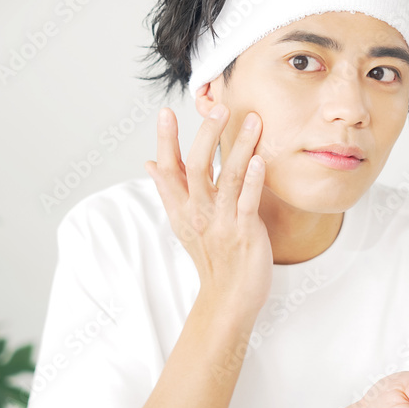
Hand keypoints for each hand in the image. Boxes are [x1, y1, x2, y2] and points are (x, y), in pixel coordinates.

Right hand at [144, 104, 272, 315]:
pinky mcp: (244, 233)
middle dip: (206, 135)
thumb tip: (149, 164)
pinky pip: (247, 202)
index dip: (166, 140)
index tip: (165, 112)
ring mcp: (221, 223)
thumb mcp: (183, 223)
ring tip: (252, 121)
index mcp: (181, 208)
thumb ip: (169, 190)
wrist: (228, 299)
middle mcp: (197, 213)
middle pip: (195, 167)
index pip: (167, 169)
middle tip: (219, 108)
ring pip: (226, 177)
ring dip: (240, 147)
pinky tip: (260, 159)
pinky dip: (253, 180)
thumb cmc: (210, 257)